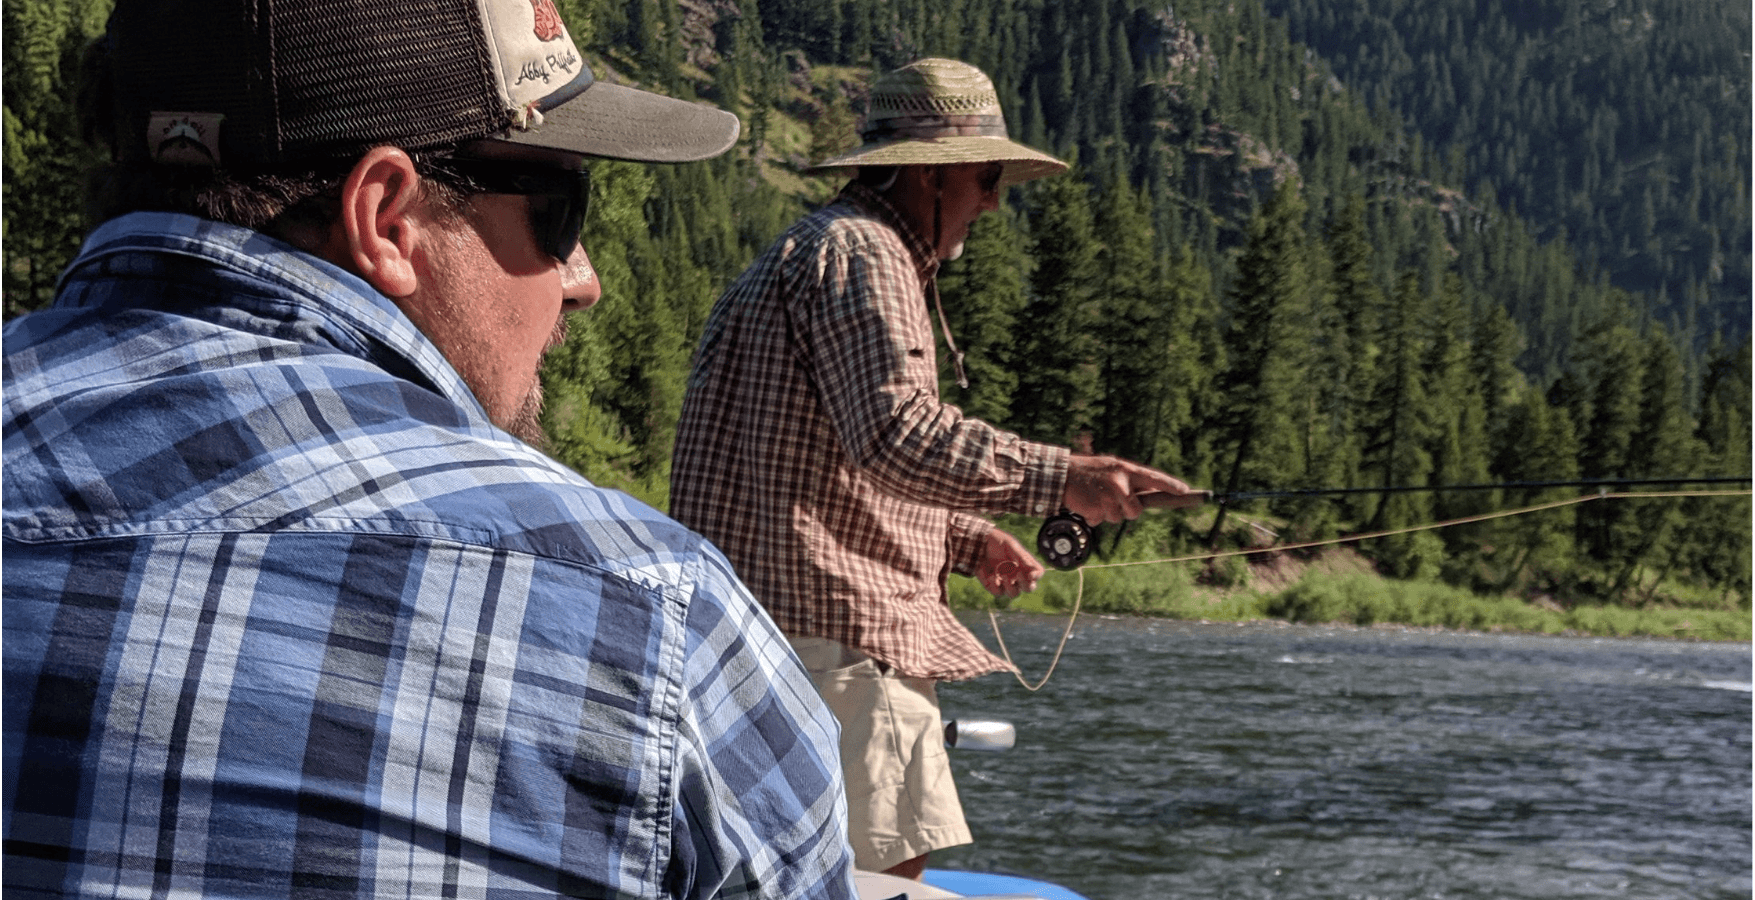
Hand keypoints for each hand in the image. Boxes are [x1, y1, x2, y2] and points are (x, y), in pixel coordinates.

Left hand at [976, 529, 1043, 598]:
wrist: (977, 542)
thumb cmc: (996, 541)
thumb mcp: (1010, 545)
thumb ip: (1022, 558)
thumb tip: (1034, 571)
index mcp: (1025, 564)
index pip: (1038, 573)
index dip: (1037, 576)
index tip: (1031, 574)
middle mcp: (1018, 575)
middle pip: (1029, 588)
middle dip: (1025, 583)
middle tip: (1018, 573)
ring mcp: (1006, 582)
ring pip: (1014, 593)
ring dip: (1010, 586)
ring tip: (1003, 574)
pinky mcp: (993, 586)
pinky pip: (998, 593)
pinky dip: (995, 586)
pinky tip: (991, 576)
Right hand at [1063, 455, 1196, 524]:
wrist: (1061, 474)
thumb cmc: (1089, 471)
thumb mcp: (1111, 468)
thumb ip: (1129, 480)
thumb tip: (1151, 495)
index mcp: (1126, 470)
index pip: (1154, 478)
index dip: (1170, 485)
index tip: (1185, 491)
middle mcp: (1120, 483)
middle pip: (1136, 511)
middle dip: (1128, 511)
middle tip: (1114, 501)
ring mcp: (1109, 497)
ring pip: (1118, 518)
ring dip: (1108, 512)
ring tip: (1096, 498)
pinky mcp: (1097, 509)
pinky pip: (1102, 520)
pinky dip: (1095, 516)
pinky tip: (1087, 503)